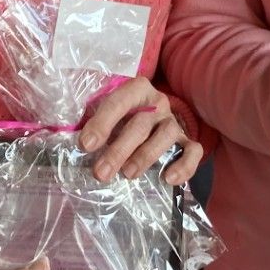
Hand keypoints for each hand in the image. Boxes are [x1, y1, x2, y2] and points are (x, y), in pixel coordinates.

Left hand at [76, 76, 201, 186]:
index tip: (86, 145)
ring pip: (166, 135)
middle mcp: (158, 103)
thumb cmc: (121, 116)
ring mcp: (174, 121)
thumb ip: (92, 121)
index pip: (119, 102)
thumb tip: (75, 142)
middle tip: (101, 172)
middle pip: (141, 124)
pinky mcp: (187, 140)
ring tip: (128, 175)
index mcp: (136, 90)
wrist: (149, 114)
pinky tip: (168, 179)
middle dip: (119, 150)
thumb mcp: (104, 110)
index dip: (102, 123)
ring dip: (146, 156)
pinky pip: (193, 151)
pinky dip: (184, 165)